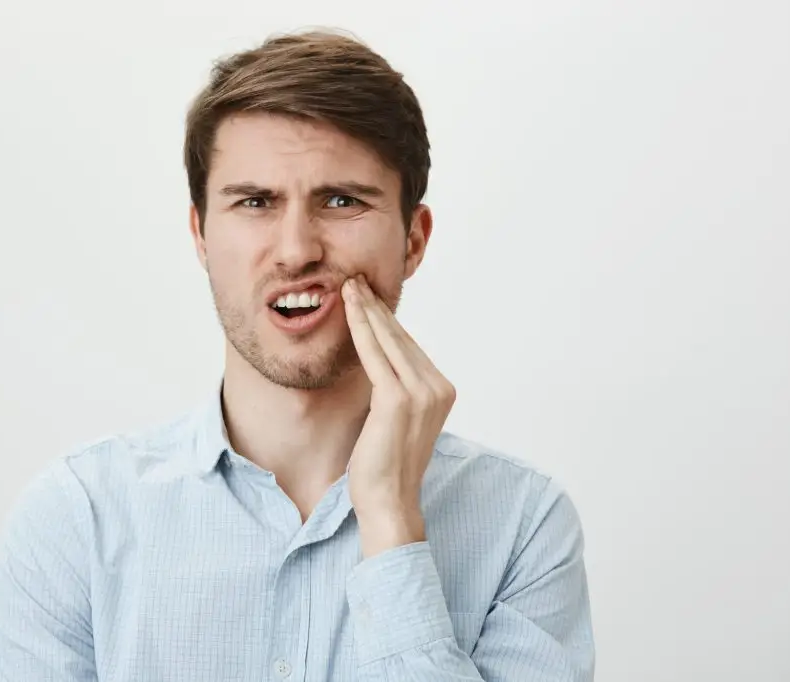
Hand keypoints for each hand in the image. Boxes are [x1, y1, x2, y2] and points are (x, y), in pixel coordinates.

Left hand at [341, 275, 456, 556]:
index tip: (369, 296)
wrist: (389, 501)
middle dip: (377, 307)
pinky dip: (360, 329)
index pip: (409, 345)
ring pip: (388, 340)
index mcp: (441, 390)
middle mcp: (438, 387)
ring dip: (367, 310)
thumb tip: (377, 361)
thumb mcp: (396, 419)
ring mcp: (421, 393)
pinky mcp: (397, 399)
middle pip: (401, 337)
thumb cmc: (385, 466)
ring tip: (349, 286)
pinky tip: (348, 310)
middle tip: (356, 280)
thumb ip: (395, 388)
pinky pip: (374, 355)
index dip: (387, 319)